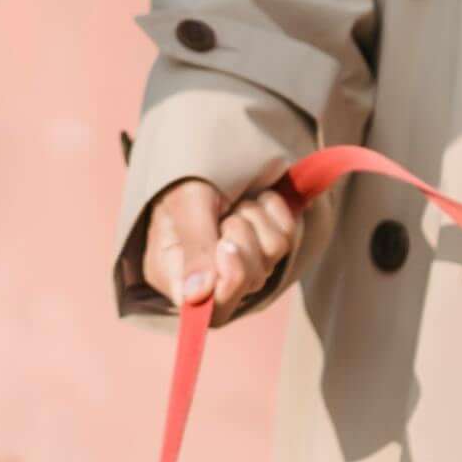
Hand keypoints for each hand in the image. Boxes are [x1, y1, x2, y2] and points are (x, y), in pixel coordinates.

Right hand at [139, 173, 305, 315]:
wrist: (204, 150)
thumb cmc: (184, 177)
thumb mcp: (185, 205)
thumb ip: (193, 250)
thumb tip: (196, 297)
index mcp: (174, 276)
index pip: (208, 311)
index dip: (228, 283)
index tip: (227, 247)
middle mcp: (209, 278)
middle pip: (247, 283)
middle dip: (243, 241)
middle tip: (227, 215)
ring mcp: (241, 264)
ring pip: (271, 257)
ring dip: (256, 220)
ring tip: (235, 204)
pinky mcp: (266, 247)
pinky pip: (287, 237)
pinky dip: (273, 212)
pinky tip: (254, 200)